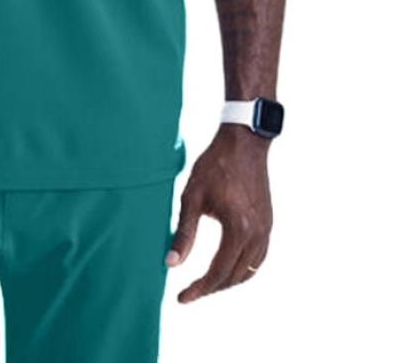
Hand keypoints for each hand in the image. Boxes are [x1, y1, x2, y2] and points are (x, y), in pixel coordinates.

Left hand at [165, 124, 272, 302]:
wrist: (244, 142)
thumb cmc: (214, 166)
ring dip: (228, 281)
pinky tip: (228, 266)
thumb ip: (184, 233)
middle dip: (212, 288)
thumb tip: (171, 264)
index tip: (181, 298)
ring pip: (250, 271)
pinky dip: (243, 269)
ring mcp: (266, 229)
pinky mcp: (268, 223)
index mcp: (238, 229)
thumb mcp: (192, 197)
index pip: (218, 272)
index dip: (199, 289)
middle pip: (235, 277)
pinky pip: (259, 258)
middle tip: (190, 293)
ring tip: (206, 283)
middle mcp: (257, 234)